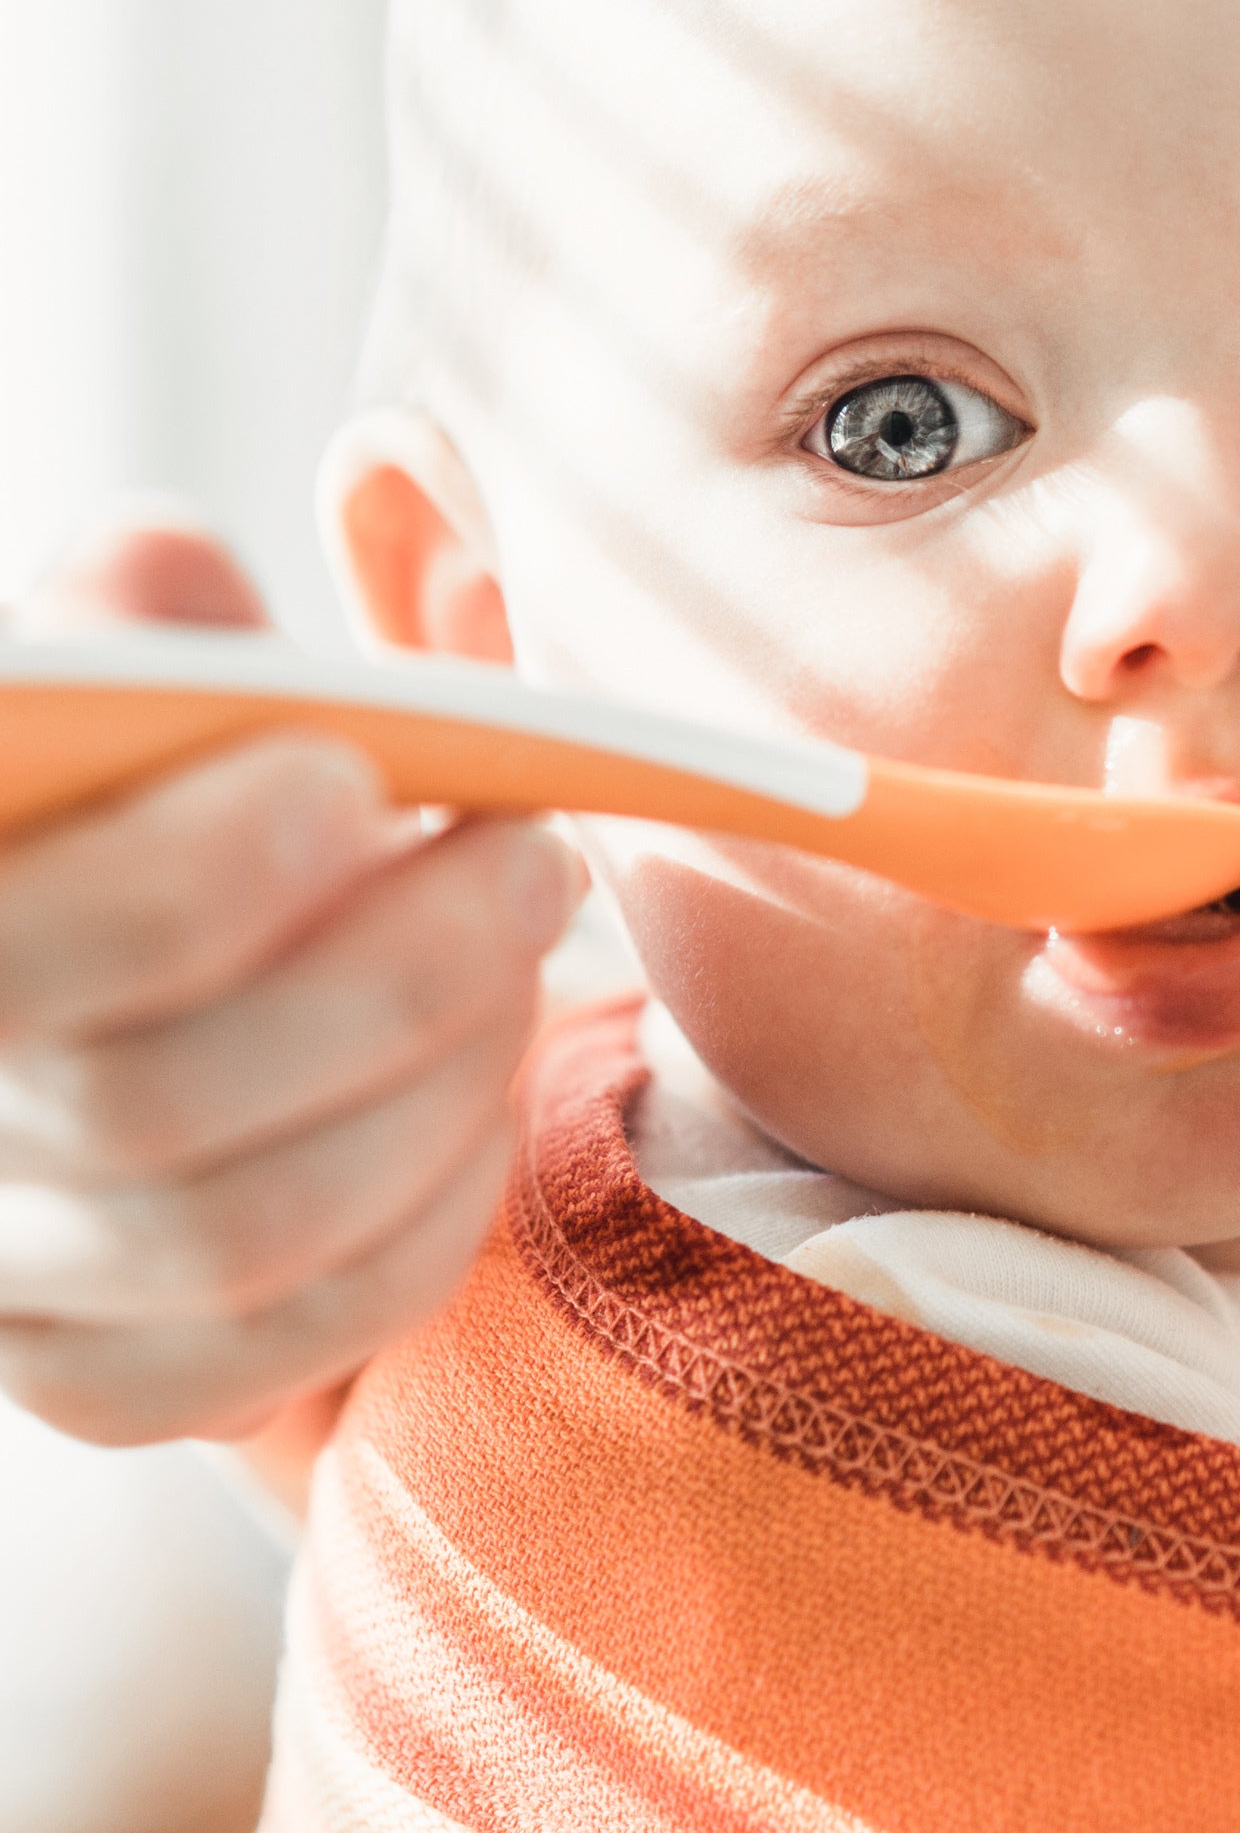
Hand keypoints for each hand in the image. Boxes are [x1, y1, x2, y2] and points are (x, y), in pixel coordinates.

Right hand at [0, 519, 584, 1444]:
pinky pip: (284, 1340)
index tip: (353, 775)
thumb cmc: (153, 802)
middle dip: (399, 974)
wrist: (148, 980)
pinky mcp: (91, 1370)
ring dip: (437, 1090)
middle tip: (532, 862)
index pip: (34, 940)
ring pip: (245, 1237)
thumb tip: (281, 526)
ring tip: (520, 966)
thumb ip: (185, 619)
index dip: (201, 869)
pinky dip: (425, 1225)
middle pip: (155, 1108)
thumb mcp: (147, 686)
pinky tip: (477, 1111)